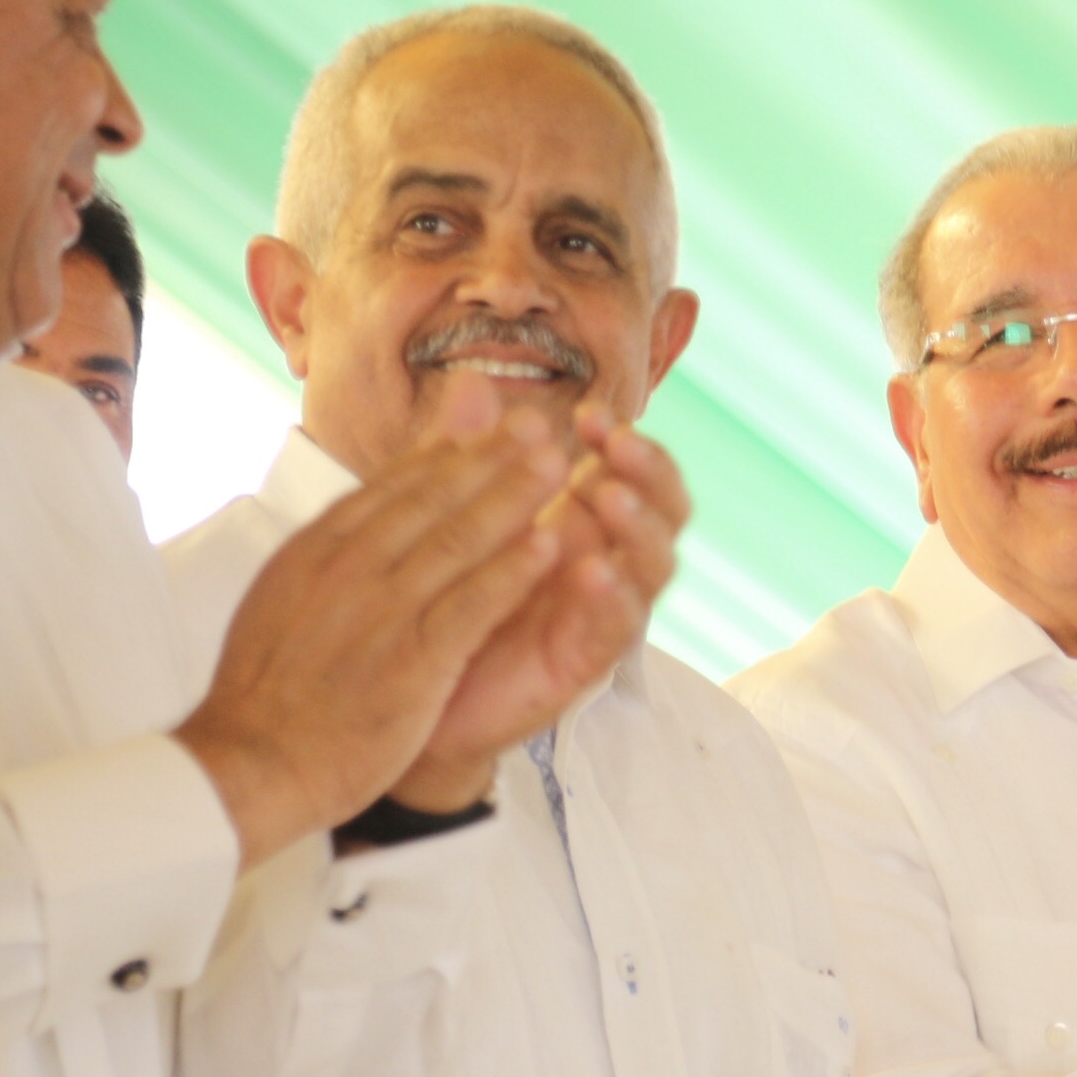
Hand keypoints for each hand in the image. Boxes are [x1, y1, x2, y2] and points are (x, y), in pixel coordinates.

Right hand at [176, 378, 567, 867]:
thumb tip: (358, 513)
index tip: (491, 421)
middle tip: (537, 424)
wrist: (246, 765)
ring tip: (557, 465)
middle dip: (490, 456)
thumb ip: (328, 549)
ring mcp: (379, 612)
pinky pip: (470, 605)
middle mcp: (346, 567)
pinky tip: (548, 545)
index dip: (448, 449)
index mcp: (316, 550)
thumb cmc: (267, 692)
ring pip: (456, 539)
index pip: (392, 487)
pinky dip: (510, 571)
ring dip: (511, 496)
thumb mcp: (283, 597)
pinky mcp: (409, 660)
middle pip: (430, 498)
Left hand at [388, 410, 692, 809]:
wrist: (412, 694)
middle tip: (616, 444)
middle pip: (664, 509)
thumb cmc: (446, 598)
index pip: (633, 469)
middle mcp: (607, 558)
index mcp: (585, 519)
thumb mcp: (456, 518)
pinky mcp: (587, 659)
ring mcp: (602, 610)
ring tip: (609, 495)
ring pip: (654, 564)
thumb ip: (472, 457)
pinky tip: (593, 570)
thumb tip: (474, 382)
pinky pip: (619, 628)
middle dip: (648, 470)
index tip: (589, 414)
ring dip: (639, 525)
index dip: (625, 438)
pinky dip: (613, 596)